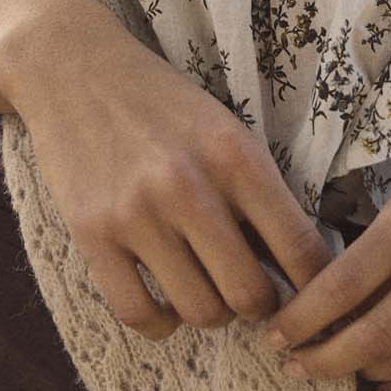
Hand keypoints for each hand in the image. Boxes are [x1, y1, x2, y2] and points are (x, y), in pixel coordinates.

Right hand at [10, 11, 335, 340]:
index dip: (316, 288)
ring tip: (209, 288)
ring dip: (212, 312)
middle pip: (251, 295)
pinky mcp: (92, 234)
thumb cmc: (162, 103)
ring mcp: (137, 214)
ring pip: (199, 311)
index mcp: (236, 155)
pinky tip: (167, 304)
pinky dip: (162, 323)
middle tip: (255, 294)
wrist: (74, 68)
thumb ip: (258, 192)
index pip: (300, 248)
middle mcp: (189, 186)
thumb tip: (299, 267)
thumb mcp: (225, 129)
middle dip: (262, 306)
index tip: (313, 297)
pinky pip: (138, 314)